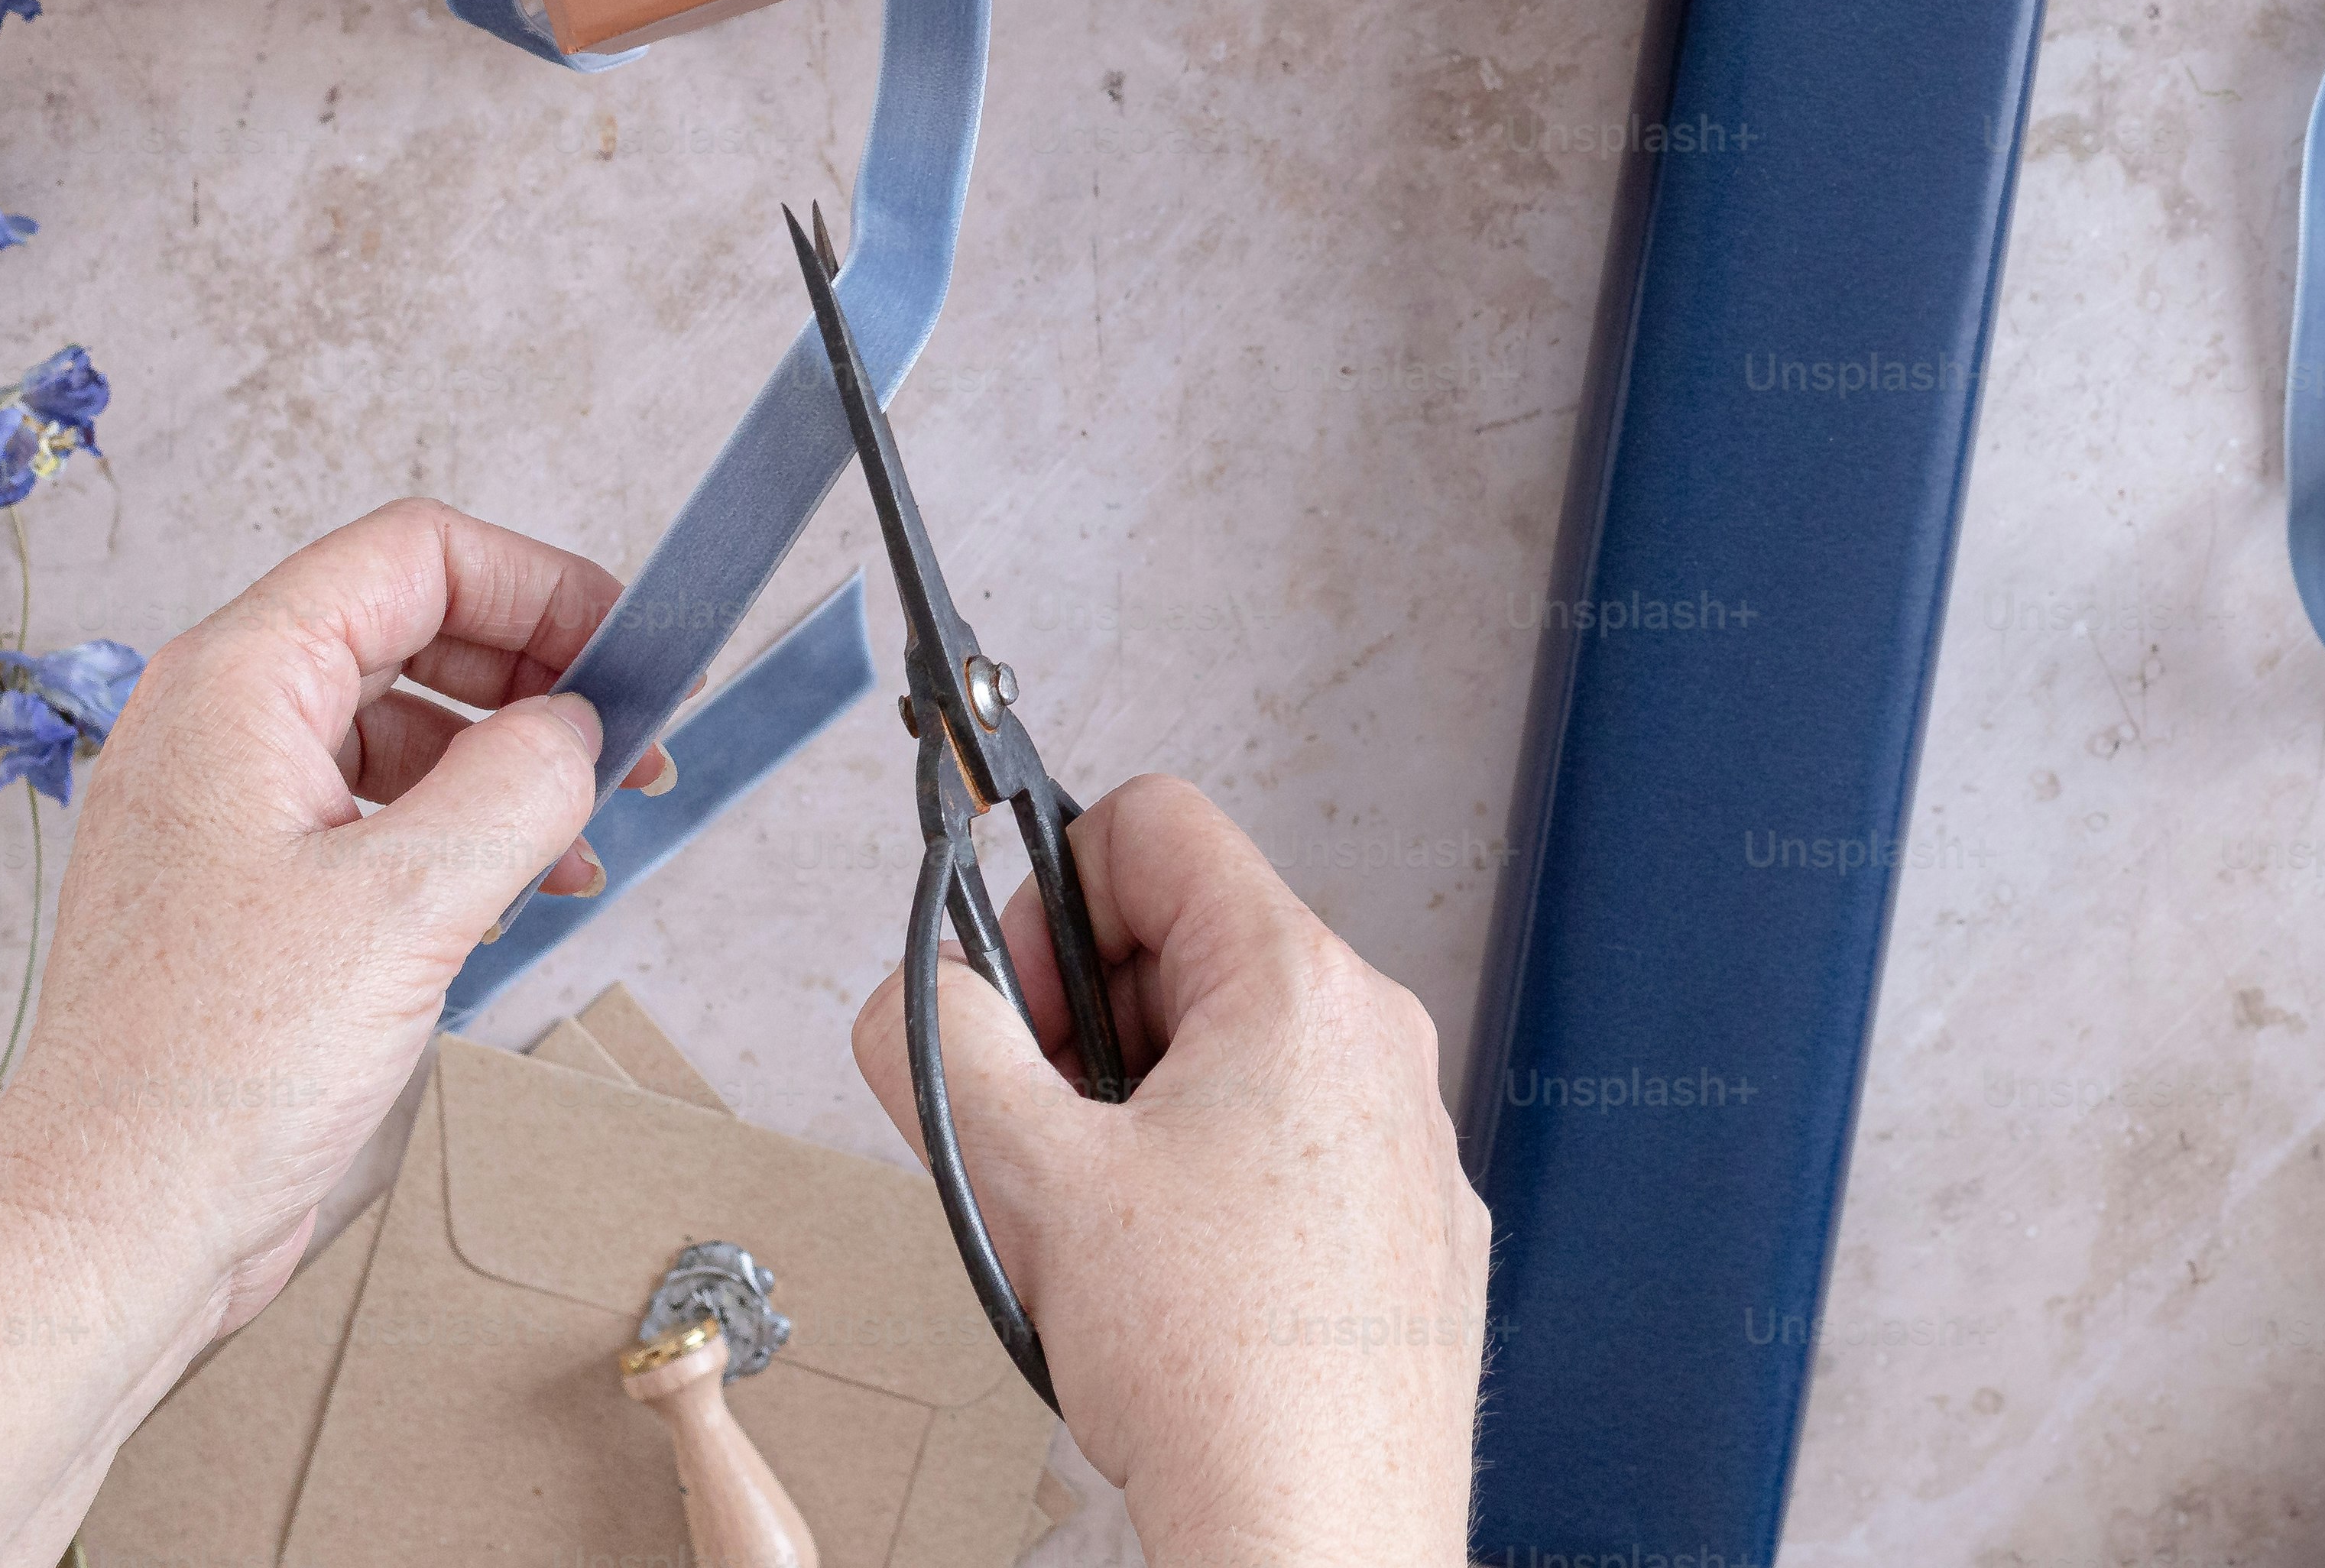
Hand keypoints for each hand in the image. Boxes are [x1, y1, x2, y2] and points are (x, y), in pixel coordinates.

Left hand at [0, 498, 658, 1567]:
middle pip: (410, 628)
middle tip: (630, 742)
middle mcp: (220, 726)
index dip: (539, 584)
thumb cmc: (216, 1071)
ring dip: (508, 763)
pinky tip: (527, 889)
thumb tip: (579, 728)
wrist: (117, 1221)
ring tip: (590, 837)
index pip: (413, 554)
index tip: (628, 648)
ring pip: (400, 724)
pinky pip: (375, 810)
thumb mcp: (411, 903)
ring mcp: (229, 809)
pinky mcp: (248, 889)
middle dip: (535, 676)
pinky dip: (461, 830)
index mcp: (235, 685)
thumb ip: (521, 784)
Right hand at [852, 777, 1488, 1567]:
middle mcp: (1377, 1041)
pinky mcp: (1412, 1232)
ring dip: (1137, 1115)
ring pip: (1233, 1061)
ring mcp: (1406, 1140)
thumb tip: (912, 996)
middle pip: (1189, 946)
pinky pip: (1289, 1154)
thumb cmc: (1216, 1369)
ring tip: (1094, 1230)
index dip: (1048, 896)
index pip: (1153, 827)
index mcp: (1301, 985)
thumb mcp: (1029, 1178)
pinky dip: (1211, 1187)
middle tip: (1032, 1133)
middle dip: (1082, 1023)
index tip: (1008, 1000)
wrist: (1318, 1534)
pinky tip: (1171, 1286)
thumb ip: (943, 1048)